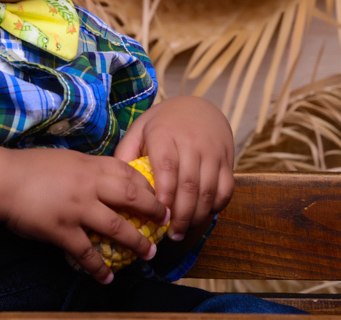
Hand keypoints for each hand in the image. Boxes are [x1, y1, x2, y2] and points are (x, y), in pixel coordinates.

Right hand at [2, 147, 167, 284]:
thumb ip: (86, 168)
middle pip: (132, 197)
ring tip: (148, 254)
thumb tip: (103, 177)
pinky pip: (87, 252)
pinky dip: (99, 268)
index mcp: (89, 165)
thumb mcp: (65, 159)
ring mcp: (77, 209)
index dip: (147, 185)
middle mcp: (89, 186)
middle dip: (153, 211)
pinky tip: (107, 278)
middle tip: (165, 223)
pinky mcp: (63, 230)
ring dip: (137, 243)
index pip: (128, 172)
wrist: (4, 180)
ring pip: (117, 227)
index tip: (157, 196)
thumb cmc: (30, 167)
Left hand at [113, 96, 234, 241]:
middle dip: (181, 215)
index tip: (157, 216)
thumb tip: (113, 181)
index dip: (164, 194)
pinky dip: (215, 207)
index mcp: (165, 135)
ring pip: (208, 191)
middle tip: (171, 235)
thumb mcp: (140, 129)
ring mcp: (212, 152)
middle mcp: (192, 143)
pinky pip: (225, 189)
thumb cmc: (163, 124)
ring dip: (197, 216)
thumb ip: (126, 152)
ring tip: (183, 232)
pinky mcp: (227, 161)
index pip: (167, 167)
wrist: (199, 107)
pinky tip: (202, 216)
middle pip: (189, 184)